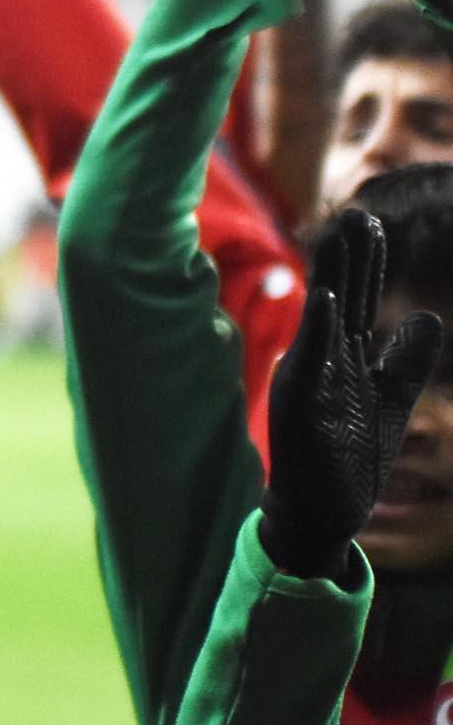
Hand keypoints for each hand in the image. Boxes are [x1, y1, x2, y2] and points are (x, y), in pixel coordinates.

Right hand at [262, 206, 442, 578]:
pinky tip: (324, 298)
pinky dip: (317, 328)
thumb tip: (425, 317)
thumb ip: (405, 361)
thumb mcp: (390, 402)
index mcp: (342, 357)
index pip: (356, 299)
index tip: (372, 221)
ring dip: (331, 275)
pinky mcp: (300, 404)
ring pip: (322, 318)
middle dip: (350, 256)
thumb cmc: (348, 459)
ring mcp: (308, 379)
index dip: (368, 263)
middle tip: (358, 212)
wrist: (321, 512)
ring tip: (339, 237)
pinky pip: (310, 359)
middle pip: (339, 297)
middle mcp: (321, 360)